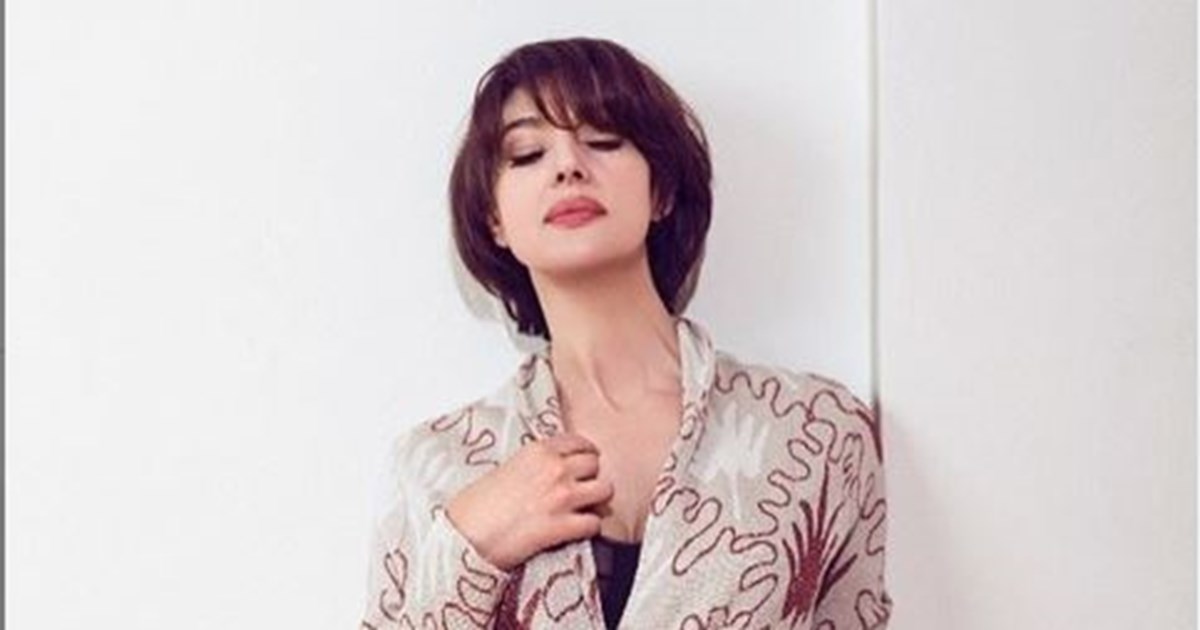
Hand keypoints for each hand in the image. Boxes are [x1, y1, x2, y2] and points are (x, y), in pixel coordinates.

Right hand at [445, 432, 613, 570]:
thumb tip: (549, 469)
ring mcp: (561, 496)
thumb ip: (534, 464)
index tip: (584, 463)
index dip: (584, 454)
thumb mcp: (505, 468)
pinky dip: (589, 528)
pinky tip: (576, 531)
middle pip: (595, 464)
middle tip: (582, 489)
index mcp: (538, 451)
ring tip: (583, 510)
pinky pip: (595, 523)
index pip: (579, 442)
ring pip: (604, 490)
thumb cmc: (475, 506)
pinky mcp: (562, 526)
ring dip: (596, 501)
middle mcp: (555, 469)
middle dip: (591, 477)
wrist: (465, 536)